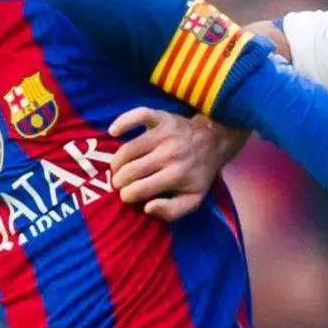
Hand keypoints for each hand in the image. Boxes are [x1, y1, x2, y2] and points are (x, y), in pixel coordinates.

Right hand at [109, 107, 246, 221]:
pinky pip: (137, 115)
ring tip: (118, 168)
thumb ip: (171, 211)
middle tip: (120, 183)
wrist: (213, 142)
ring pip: (127, 149)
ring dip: (116, 162)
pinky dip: (122, 122)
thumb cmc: (199, 174)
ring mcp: (164, 134)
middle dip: (119, 181)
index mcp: (176, 176)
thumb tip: (147, 207)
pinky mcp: (161, 118)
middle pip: (129, 171)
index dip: (127, 196)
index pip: (137, 190)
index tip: (128, 196)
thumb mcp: (193, 200)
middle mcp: (168, 155)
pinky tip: (113, 132)